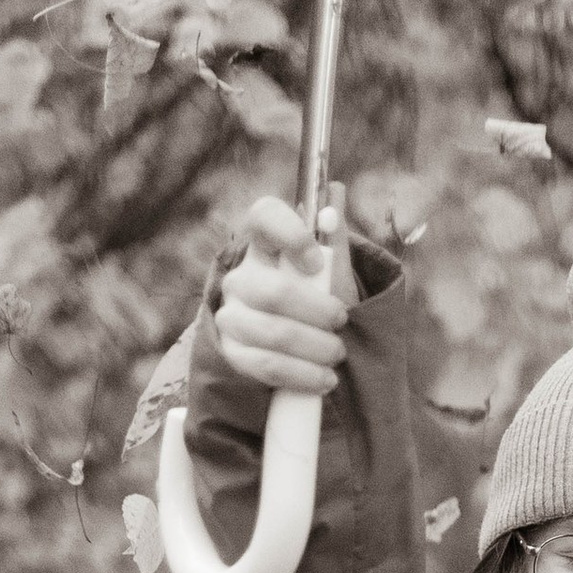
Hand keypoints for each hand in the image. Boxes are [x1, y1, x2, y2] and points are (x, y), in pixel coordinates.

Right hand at [210, 188, 358, 396]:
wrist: (301, 351)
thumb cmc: (319, 302)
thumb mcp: (334, 271)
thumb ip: (334, 236)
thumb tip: (336, 193)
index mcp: (265, 246)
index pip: (264, 217)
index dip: (290, 232)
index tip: (316, 259)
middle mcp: (241, 277)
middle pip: (273, 292)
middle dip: (316, 311)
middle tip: (341, 322)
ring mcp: (232, 316)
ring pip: (272, 333)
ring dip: (313, 347)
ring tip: (336, 355)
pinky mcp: (233, 353)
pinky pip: (265, 365)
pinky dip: (301, 374)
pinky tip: (323, 379)